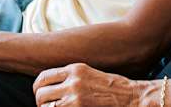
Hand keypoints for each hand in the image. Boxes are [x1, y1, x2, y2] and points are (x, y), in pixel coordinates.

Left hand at [33, 63, 153, 106]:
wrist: (132, 96)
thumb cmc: (114, 88)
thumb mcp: (90, 74)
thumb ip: (71, 78)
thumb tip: (54, 88)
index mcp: (74, 68)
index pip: (43, 77)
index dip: (38, 88)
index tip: (40, 94)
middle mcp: (73, 80)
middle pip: (41, 93)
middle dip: (41, 103)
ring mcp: (75, 95)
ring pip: (46, 106)